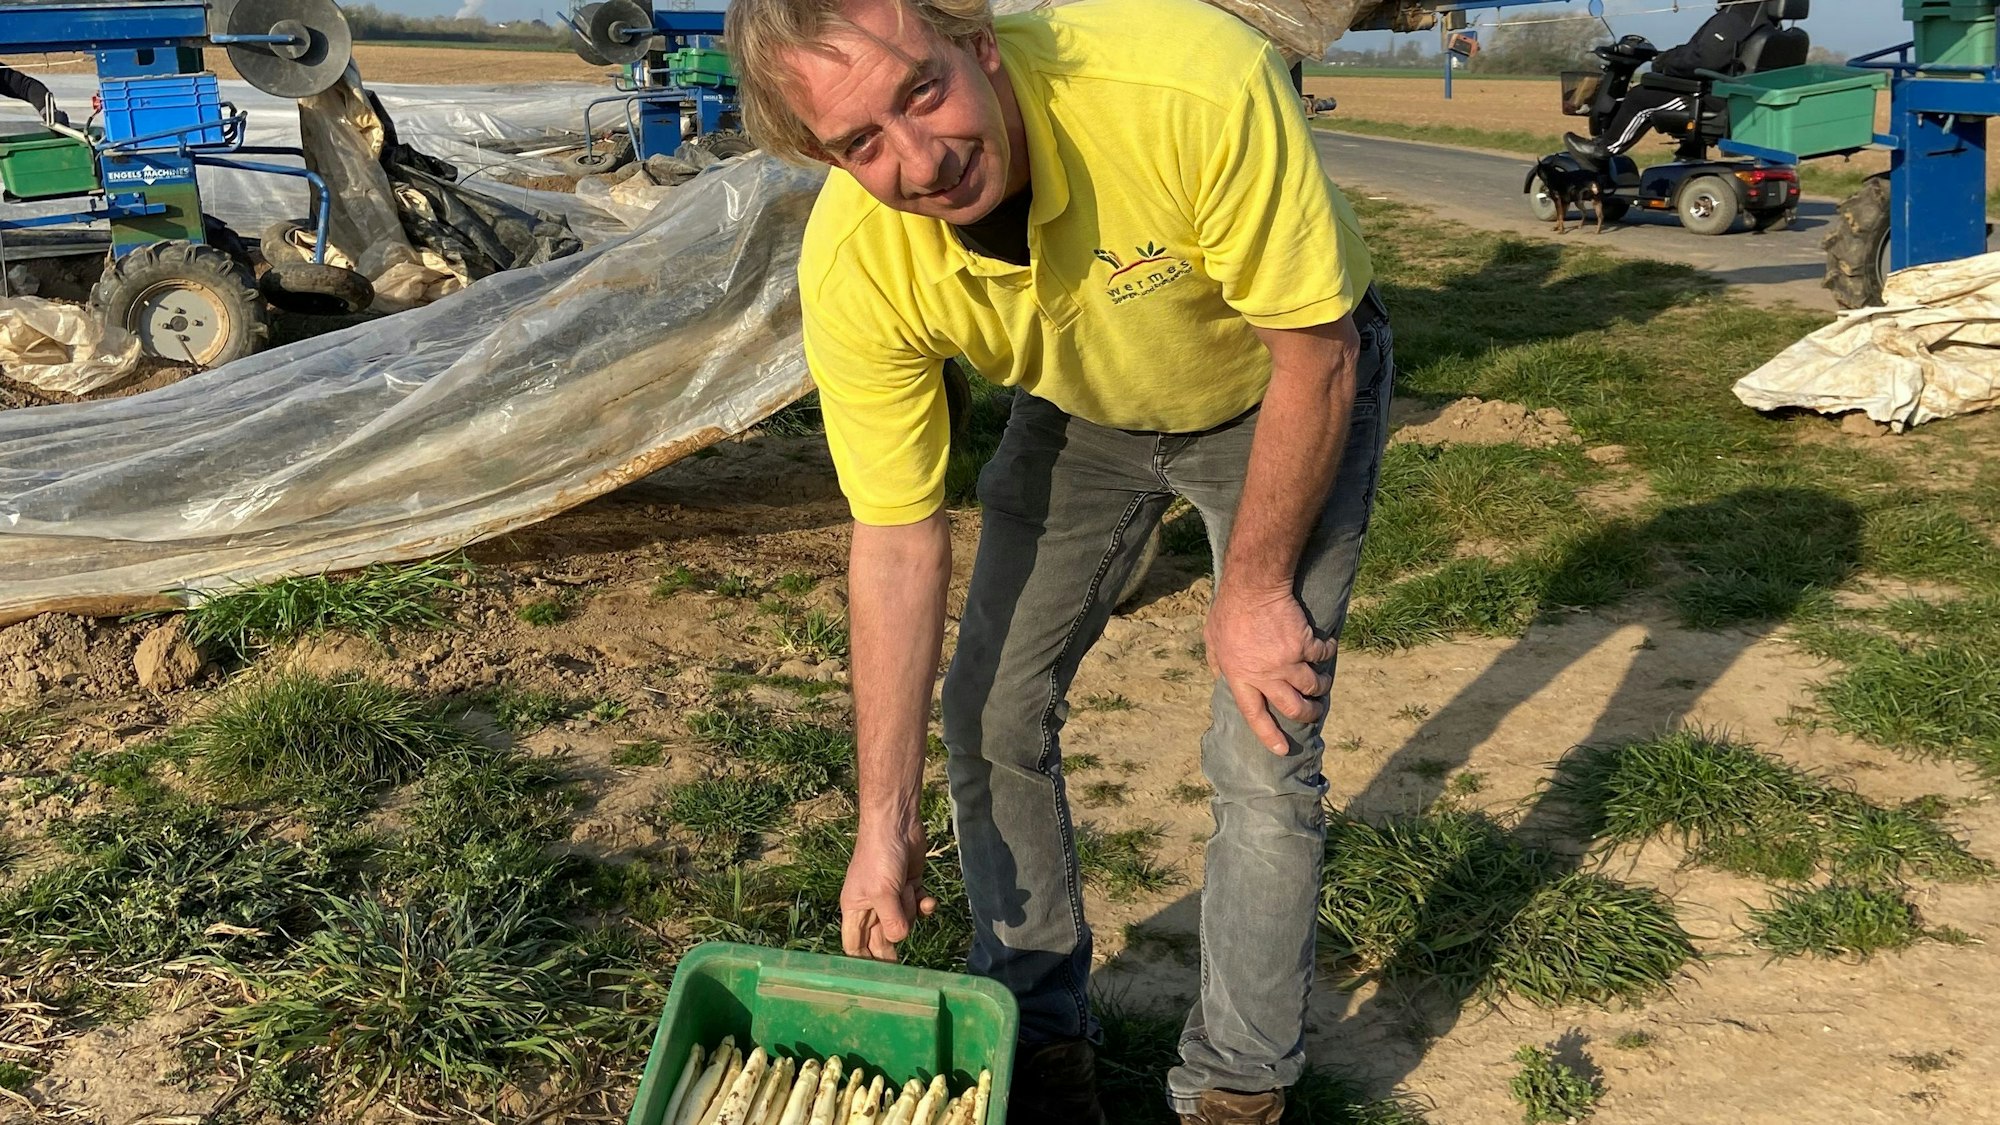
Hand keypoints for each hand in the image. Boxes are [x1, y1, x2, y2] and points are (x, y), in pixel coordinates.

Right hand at [841, 816, 937, 960]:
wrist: (897, 824)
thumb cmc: (880, 857)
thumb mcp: (883, 892)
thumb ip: (891, 921)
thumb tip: (898, 941)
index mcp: (855, 909)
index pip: (854, 945)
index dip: (863, 962)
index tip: (877, 979)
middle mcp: (871, 906)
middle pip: (880, 938)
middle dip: (892, 946)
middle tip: (904, 964)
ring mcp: (891, 896)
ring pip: (903, 922)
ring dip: (911, 914)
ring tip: (910, 894)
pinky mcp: (908, 886)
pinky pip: (917, 907)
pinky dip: (923, 905)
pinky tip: (927, 898)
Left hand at [1205, 584, 1336, 753]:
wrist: (1253, 586)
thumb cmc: (1229, 610)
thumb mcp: (1212, 639)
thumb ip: (1217, 663)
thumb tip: (1220, 678)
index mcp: (1241, 677)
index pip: (1255, 715)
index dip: (1269, 735)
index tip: (1281, 749)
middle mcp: (1266, 675)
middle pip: (1294, 708)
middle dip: (1308, 714)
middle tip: (1314, 711)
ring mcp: (1287, 661)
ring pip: (1313, 686)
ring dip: (1321, 686)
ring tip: (1323, 683)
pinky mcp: (1305, 644)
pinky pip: (1323, 655)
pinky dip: (1328, 651)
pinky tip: (1327, 647)